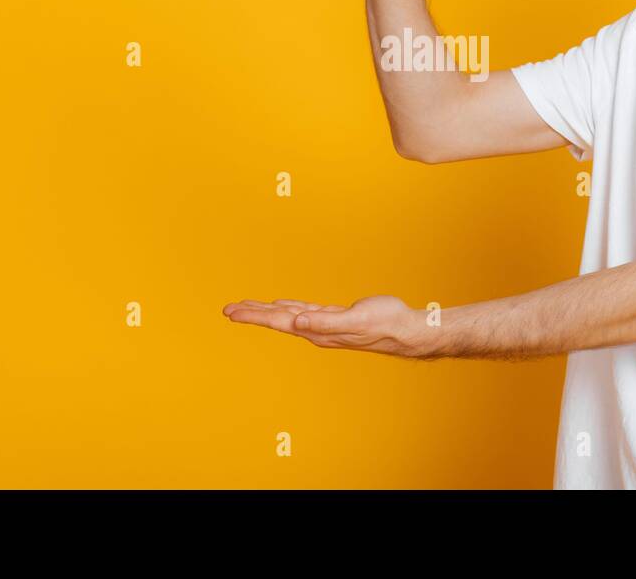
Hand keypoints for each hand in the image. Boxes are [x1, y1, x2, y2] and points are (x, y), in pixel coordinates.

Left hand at [221, 294, 436, 357]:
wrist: (407, 330)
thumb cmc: (385, 324)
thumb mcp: (355, 319)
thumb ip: (325, 322)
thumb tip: (297, 322)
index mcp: (317, 330)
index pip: (278, 321)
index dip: (254, 316)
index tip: (232, 312)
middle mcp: (317, 330)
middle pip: (278, 319)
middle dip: (253, 314)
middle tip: (228, 309)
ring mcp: (325, 325)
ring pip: (289, 315)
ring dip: (268, 311)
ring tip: (248, 308)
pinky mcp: (335, 318)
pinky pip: (304, 311)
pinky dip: (290, 307)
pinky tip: (285, 306)